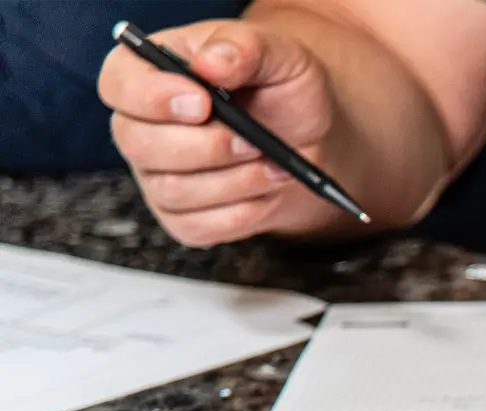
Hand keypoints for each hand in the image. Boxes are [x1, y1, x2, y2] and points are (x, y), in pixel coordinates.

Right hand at [100, 20, 336, 245]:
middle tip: (254, 142)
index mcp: (145, 72)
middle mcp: (139, 126)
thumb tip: (211, 62)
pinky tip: (266, 190)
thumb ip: (243, 48)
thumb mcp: (275, 53)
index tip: (203, 102)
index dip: (154, 97)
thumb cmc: (278, 87)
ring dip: (235, 181)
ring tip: (275, 164)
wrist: (305, 137)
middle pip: (140, 145)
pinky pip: (199, 226)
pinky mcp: (182, 217)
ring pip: (174, 190)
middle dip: (207, 147)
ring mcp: (156, 176)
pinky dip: (243, 212)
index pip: (118, 85)